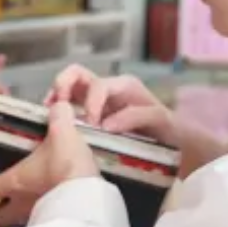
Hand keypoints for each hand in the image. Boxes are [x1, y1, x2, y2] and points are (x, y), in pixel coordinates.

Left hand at [0, 103, 98, 226]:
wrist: (91, 199)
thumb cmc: (67, 166)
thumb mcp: (63, 134)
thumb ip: (58, 117)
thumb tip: (59, 105)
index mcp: (13, 182)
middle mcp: (20, 204)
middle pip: (0, 216)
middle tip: (3, 202)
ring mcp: (38, 217)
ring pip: (21, 221)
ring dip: (22, 214)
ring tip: (31, 203)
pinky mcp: (57, 224)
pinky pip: (43, 222)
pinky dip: (45, 216)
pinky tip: (55, 206)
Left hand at [46, 64, 227, 176]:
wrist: (182, 154)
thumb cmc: (139, 146)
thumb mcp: (103, 139)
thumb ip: (82, 131)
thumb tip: (53, 132)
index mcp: (100, 96)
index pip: (71, 79)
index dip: (56, 87)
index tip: (45, 106)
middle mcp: (116, 90)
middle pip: (82, 72)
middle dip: (66, 82)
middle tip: (60, 103)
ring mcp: (137, 98)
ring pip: (108, 85)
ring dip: (93, 102)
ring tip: (88, 122)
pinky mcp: (157, 114)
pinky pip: (138, 112)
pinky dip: (122, 120)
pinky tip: (110, 129)